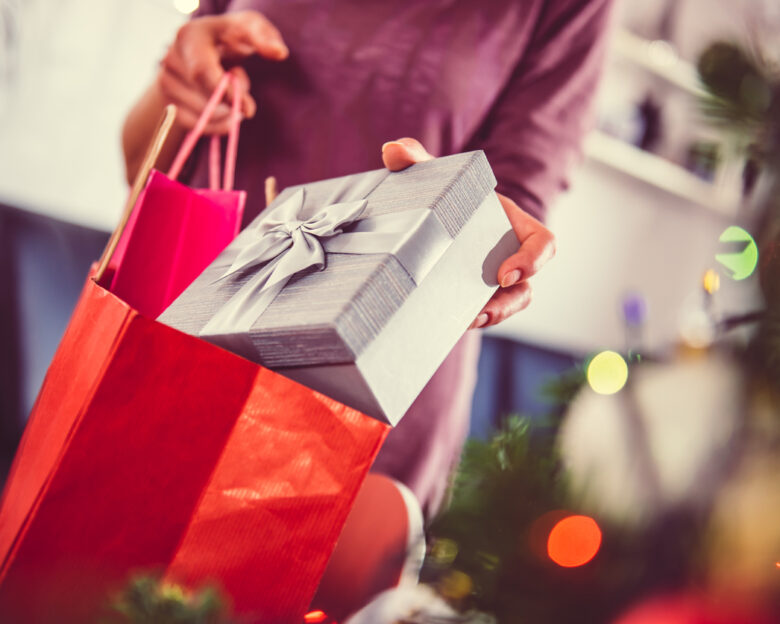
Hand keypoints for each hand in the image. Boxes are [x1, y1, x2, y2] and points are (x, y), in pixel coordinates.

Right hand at [158, 11, 287, 132]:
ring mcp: (165, 83)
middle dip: (231, 104)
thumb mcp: (250, 28)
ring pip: (201, 116)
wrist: (208, 51)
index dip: (226, 94)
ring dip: (226, 115)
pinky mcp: (168, 104)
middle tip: (244, 96)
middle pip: (204, 98)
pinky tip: (225, 115)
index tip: (248, 107)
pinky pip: (194, 127)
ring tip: (231, 97)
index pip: (202, 73)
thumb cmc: (232, 38)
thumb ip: (265, 37)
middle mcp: (170, 59)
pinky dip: (216, 127)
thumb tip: (280, 53)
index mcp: (188, 36)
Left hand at [381, 138, 555, 328]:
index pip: (543, 244)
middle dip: (509, 302)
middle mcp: (507, 254)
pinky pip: (480, 312)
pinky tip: (452, 323)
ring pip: (506, 304)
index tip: (505, 272)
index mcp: (510, 224)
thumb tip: (392, 151)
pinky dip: (471, 319)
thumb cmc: (442, 192)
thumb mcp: (434, 175)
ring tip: (468, 321)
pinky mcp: (470, 293)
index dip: (533, 260)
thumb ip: (416, 159)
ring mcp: (490, 278)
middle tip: (482, 309)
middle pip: (526, 285)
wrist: (425, 215)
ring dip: (493, 316)